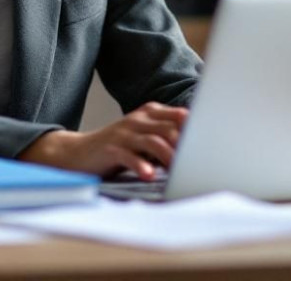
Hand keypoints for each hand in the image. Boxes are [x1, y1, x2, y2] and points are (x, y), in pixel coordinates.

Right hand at [18, 102, 188, 179]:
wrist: (78, 152)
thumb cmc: (118, 147)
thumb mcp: (143, 137)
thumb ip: (166, 137)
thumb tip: (197, 147)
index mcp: (148, 114)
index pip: (177, 117)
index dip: (195, 128)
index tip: (212, 142)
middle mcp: (137, 120)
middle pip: (168, 128)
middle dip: (185, 144)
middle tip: (199, 160)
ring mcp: (123, 134)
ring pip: (152, 141)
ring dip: (168, 156)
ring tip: (178, 169)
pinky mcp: (110, 149)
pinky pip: (128, 155)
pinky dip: (140, 165)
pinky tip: (149, 175)